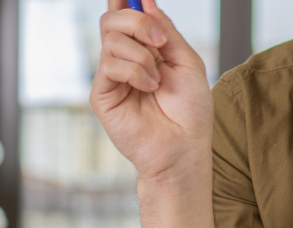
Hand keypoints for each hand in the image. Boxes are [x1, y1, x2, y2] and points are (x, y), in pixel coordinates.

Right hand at [91, 0, 212, 182]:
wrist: (184, 149)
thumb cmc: (190, 113)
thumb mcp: (187, 63)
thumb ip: (167, 32)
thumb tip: (146, 2)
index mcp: (145, 50)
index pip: (126, 16)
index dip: (126, 1)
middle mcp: (125, 59)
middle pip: (113, 19)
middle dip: (138, 22)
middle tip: (160, 42)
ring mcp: (112, 77)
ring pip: (111, 39)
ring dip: (142, 55)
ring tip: (157, 81)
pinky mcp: (102, 94)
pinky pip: (109, 64)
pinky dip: (134, 71)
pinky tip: (149, 88)